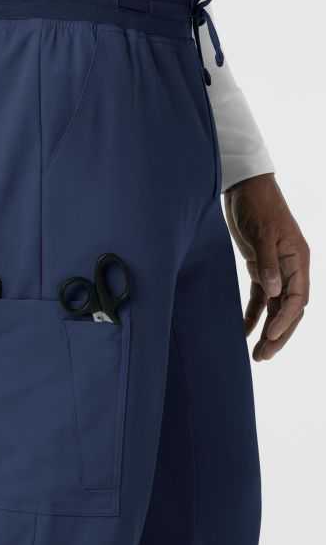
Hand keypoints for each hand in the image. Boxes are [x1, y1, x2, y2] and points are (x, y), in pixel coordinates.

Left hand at [224, 174, 309, 360]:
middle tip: (263, 356)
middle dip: (278, 334)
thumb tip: (275, 292)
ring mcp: (275, 269)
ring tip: (257, 354)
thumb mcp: (262, 233)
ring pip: (275, 308)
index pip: (298, 299)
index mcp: (299, 261)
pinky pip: (259, 298)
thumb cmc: (258, 206)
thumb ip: (267, 263)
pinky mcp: (259, 268)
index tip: (270, 336)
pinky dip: (252, 315)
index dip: (286, 320)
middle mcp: (291, 269)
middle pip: (289, 310)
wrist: (244, 188)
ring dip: (267, 330)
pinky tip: (244, 331)